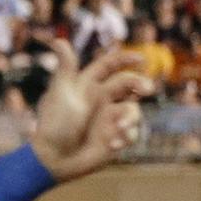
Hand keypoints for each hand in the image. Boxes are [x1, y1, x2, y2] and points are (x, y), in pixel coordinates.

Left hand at [31, 40, 149, 180]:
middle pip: (129, 83)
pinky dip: (127, 136)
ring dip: (130, 118)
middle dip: (141, 84)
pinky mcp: (114, 138)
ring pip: (133, 109)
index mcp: (88, 86)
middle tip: (147, 89)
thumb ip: (65, 68)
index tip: (141, 59)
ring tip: (118, 130)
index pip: (110, 66)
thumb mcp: (59, 94)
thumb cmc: (53, 125)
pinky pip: (132, 132)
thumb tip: (58, 40)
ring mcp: (109, 119)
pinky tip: (113, 144)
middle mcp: (101, 100)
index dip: (126, 59)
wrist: (52, 159)